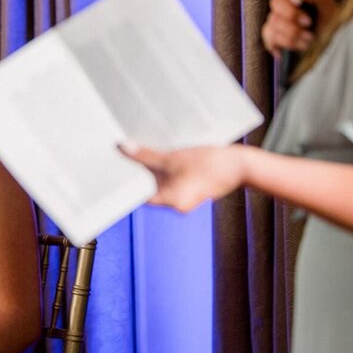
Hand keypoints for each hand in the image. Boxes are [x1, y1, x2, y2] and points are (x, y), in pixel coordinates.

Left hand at [118, 143, 248, 211]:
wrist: (241, 165)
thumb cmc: (211, 164)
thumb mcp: (173, 157)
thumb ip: (145, 155)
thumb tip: (122, 148)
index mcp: (171, 202)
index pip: (138, 195)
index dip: (125, 180)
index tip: (111, 167)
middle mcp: (175, 204)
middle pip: (147, 187)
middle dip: (136, 170)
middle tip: (119, 154)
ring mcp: (183, 196)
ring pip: (158, 180)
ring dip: (149, 166)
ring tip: (134, 149)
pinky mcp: (189, 187)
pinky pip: (169, 177)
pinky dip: (162, 167)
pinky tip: (155, 152)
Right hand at [260, 0, 336, 58]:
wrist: (331, 46)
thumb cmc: (330, 23)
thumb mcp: (329, 7)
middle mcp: (282, 7)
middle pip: (275, 2)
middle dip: (292, 14)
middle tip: (309, 22)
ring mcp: (276, 22)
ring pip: (273, 22)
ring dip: (293, 31)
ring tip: (309, 38)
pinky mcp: (273, 38)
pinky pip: (271, 37)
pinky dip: (287, 42)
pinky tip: (300, 45)